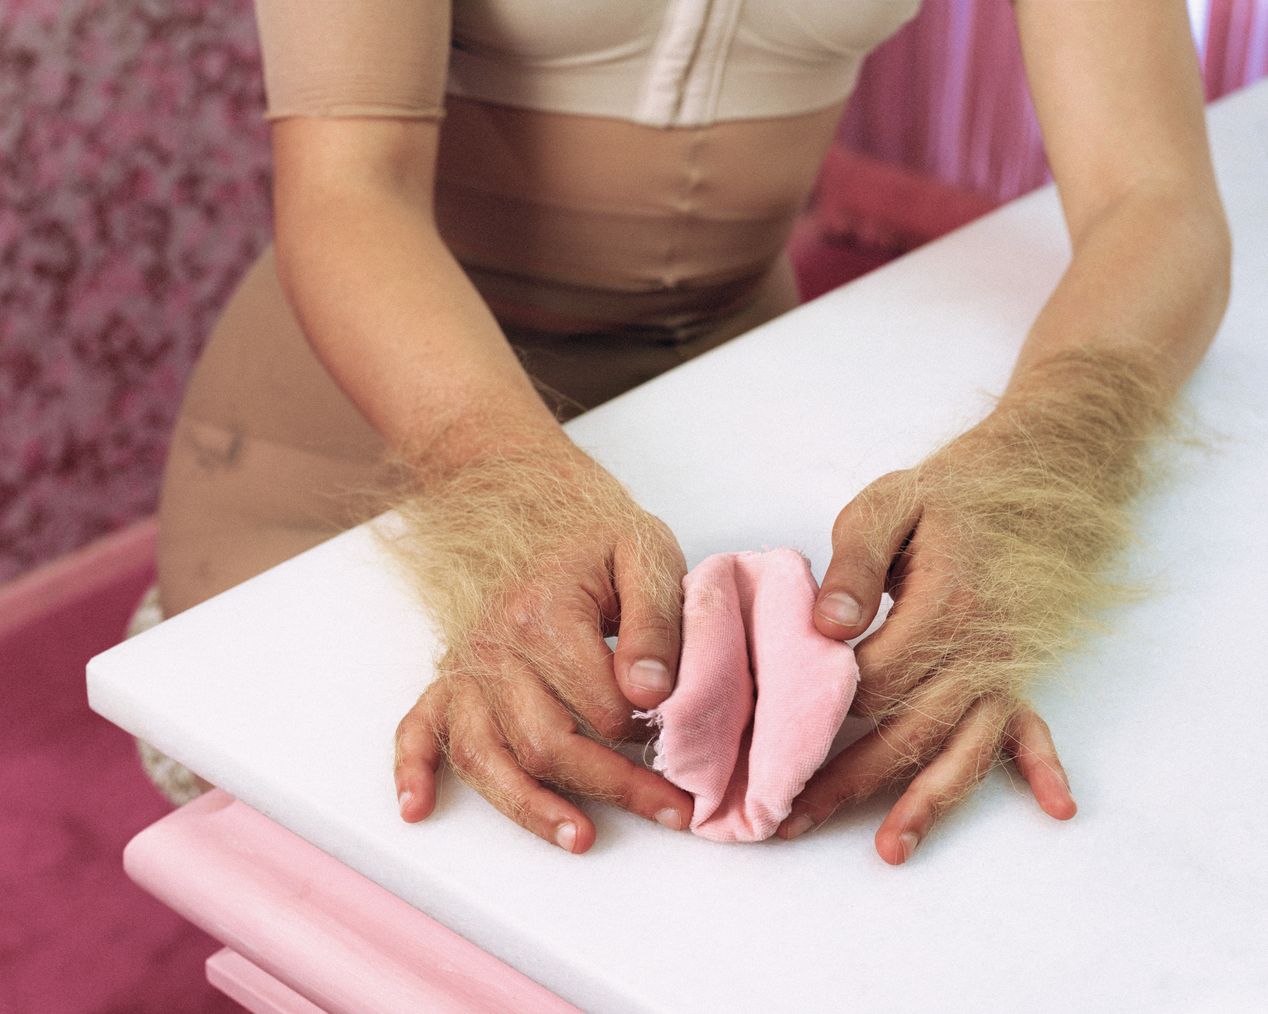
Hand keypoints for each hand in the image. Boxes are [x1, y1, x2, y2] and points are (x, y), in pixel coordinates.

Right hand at [391, 436, 693, 851]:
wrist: (535, 504)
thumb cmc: (596, 535)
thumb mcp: (646, 553)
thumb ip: (656, 622)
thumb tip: (653, 693)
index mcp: (546, 613)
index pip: (600, 704)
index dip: (648, 735)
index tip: (686, 748)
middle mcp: (496, 646)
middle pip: (545, 741)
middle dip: (613, 786)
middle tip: (672, 811)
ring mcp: (468, 665)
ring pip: (484, 753)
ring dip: (529, 806)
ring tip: (579, 838)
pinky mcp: (450, 677)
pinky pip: (417, 726)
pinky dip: (411, 769)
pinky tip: (418, 807)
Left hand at [780, 417, 1088, 862]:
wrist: (1030, 476)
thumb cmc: (946, 494)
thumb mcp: (888, 505)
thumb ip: (852, 563)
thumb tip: (827, 626)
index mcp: (941, 607)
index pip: (871, 680)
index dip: (818, 717)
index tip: (768, 747)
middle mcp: (979, 651)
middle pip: (907, 730)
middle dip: (848, 780)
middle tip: (790, 818)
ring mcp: (1004, 668)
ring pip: (963, 747)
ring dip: (926, 801)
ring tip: (889, 848)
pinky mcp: (1022, 672)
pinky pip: (1032, 725)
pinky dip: (1040, 765)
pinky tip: (1055, 807)